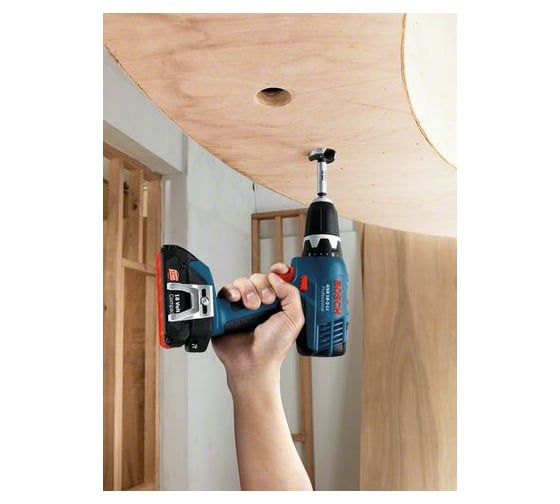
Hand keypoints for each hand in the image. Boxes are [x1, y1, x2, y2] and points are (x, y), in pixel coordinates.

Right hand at [211, 263, 304, 383]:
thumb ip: (292, 294)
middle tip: (266, 302)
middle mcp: (261, 301)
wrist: (252, 362)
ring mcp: (243, 305)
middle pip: (259, 277)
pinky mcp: (227, 309)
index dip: (279, 271)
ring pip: (243, 282)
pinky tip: (236, 302)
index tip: (280, 270)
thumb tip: (279, 277)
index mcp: (278, 303)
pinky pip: (227, 290)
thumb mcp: (294, 319)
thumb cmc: (273, 348)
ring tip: (251, 308)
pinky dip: (231, 293)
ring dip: (248, 292)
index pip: (278, 278)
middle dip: (263, 287)